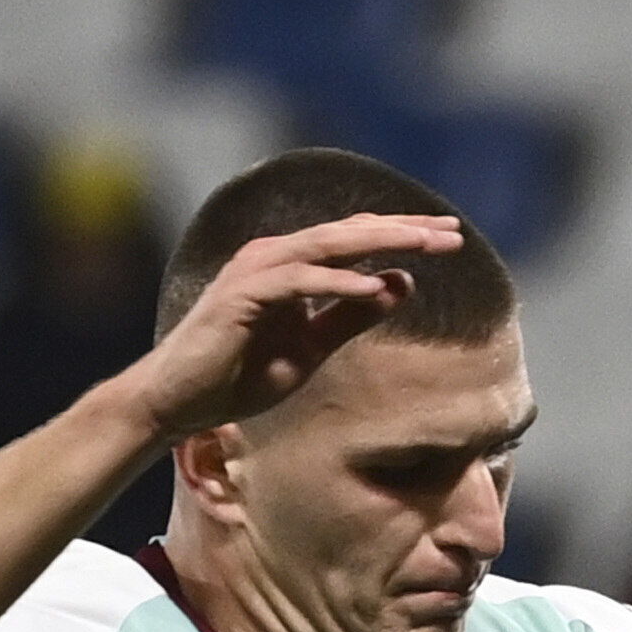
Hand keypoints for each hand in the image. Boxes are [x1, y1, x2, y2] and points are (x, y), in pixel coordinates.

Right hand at [112, 213, 460, 440]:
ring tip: (424, 247)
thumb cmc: (238, 375)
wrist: (179, 401)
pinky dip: (336, 283)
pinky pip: (297, 281)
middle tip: (452, 233)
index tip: (449, 238)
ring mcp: (255, 271)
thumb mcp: (309, 348)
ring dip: (377, 243)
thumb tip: (400, 285)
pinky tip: (372, 287)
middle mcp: (274, 256)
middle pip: (348, 232)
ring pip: (326, 245)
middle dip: (403, 230)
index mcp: (292, 265)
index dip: (402, 235)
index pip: (355, 239)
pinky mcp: (241, 295)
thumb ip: (349, 317)